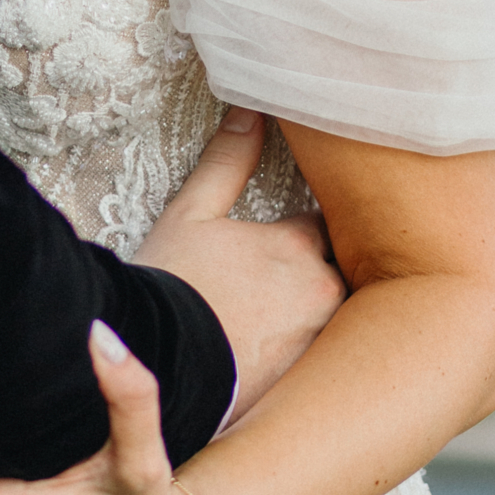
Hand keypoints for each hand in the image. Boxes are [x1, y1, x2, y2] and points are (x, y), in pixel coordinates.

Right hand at [136, 108, 345, 418]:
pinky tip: (274, 354)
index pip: (323, 223)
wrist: (156, 364)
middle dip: (319, 271)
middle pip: (338, 271)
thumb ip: (227, 162)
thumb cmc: (170, 284)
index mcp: (297, 246)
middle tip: (287, 278)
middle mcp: (320, 293)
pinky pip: (321, 362)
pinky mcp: (305, 383)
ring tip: (279, 319)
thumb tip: (250, 111)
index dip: (304, 228)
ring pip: (334, 317)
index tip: (288, 235)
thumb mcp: (191, 214)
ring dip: (316, 313)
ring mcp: (318, 342)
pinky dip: (307, 356)